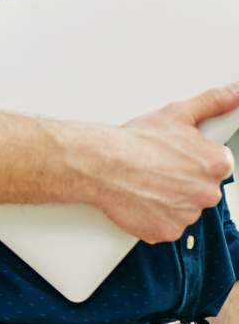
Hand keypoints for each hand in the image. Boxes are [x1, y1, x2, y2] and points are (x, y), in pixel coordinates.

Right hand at [91, 84, 238, 243]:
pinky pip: (166, 227)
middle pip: (202, 190)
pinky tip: (141, 200)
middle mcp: (207, 193)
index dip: (194, 162)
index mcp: (216, 164)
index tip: (176, 159)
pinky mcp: (166, 231)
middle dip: (183, 182)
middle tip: (158, 170)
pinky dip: (155, 217)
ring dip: (169, 201)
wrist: (100, 164)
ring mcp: (186, 215)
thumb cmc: (135, 142)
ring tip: (146, 183)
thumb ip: (213, 102)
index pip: (217, 167)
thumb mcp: (177, 113)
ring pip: (184, 209)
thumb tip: (235, 92)